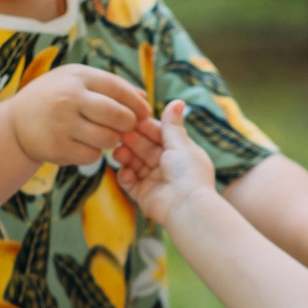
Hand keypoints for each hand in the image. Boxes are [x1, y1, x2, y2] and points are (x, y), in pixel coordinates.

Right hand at [4, 65, 152, 167]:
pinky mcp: (57, 148)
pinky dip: (94, 153)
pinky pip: (92, 156)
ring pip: (107, 139)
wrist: (16, 123)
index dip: (136, 103)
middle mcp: (69, 99)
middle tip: (127, 127)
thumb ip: (110, 86)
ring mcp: (62, 125)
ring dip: (112, 140)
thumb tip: (144, 98)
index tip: (144, 112)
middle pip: (117, 115)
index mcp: (77, 78)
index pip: (118, 89)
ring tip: (104, 135)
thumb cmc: (55, 97)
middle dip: (129, 124)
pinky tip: (84, 145)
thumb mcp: (77, 81)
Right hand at [109, 99, 217, 225]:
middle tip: (119, 133)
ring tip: (119, 152)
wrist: (186, 206)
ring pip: (134, 163)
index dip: (144, 126)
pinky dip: (126, 175)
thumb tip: (178, 101)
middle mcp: (166, 165)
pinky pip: (129, 182)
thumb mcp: (180, 143)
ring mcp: (154, 180)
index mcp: (178, 151)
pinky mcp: (143, 194)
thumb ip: (173, 124)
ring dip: (126, 156)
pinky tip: (127, 172)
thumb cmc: (188, 173)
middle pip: (143, 147)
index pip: (157, 133)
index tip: (130, 118)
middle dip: (132, 140)